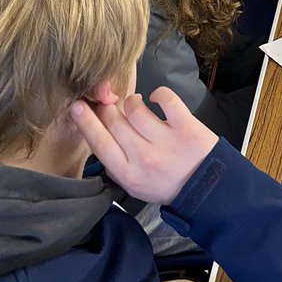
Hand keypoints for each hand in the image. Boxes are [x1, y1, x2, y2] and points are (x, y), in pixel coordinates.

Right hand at [69, 87, 217, 206]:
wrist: (205, 188)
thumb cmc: (166, 184)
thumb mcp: (134, 185)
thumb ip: (116, 164)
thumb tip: (100, 135)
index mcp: (127, 173)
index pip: (99, 143)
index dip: (85, 122)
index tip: (76, 105)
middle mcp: (143, 157)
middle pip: (114, 121)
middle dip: (107, 107)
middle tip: (109, 103)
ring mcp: (164, 141)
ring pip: (135, 108)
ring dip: (131, 100)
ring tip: (135, 104)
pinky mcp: (185, 126)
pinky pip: (166, 99)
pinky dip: (159, 93)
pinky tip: (156, 97)